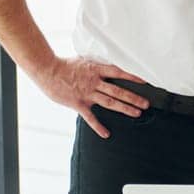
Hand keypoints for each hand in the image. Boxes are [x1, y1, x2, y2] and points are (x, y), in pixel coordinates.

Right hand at [34, 55, 149, 138]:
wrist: (47, 70)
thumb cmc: (65, 65)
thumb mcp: (85, 59)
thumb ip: (98, 64)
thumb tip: (110, 64)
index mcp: (97, 69)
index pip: (119, 72)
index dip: (132, 77)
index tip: (145, 82)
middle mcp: (94, 82)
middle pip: (118, 91)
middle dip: (134, 97)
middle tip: (146, 104)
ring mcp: (87, 93)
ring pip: (110, 102)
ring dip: (124, 108)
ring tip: (136, 113)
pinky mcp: (78, 103)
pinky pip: (90, 117)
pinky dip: (98, 126)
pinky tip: (106, 134)